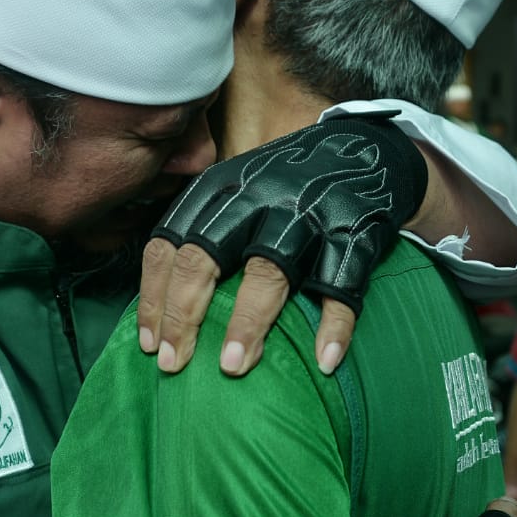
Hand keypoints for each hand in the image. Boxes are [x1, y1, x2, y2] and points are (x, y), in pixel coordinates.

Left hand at [142, 116, 426, 376]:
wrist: (367, 149)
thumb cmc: (290, 184)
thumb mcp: (239, 186)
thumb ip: (206, 226)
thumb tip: (166, 300)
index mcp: (220, 189)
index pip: (170, 245)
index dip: (154, 298)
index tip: (149, 344)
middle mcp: (257, 200)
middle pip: (204, 259)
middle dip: (183, 316)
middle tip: (173, 364)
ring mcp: (307, 217)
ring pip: (268, 273)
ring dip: (247, 323)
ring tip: (233, 366)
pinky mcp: (355, 234)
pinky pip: (341, 287)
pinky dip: (334, 327)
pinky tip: (324, 362)